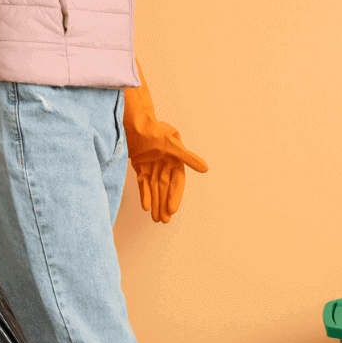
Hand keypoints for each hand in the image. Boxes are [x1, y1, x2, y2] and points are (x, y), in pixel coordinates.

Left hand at [124, 57, 208, 222]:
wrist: (135, 122)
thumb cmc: (155, 131)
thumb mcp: (173, 144)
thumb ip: (187, 157)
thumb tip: (205, 169)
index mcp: (176, 161)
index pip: (177, 183)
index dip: (175, 196)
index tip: (172, 210)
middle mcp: (165, 165)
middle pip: (165, 189)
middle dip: (164, 204)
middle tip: (163, 220)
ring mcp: (153, 167)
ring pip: (155, 189)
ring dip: (155, 203)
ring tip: (156, 218)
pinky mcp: (141, 167)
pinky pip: (143, 184)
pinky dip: (144, 194)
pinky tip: (145, 206)